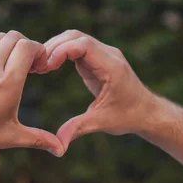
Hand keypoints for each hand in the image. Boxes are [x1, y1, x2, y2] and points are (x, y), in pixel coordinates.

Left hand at [0, 31, 63, 155]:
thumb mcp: (9, 137)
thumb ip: (37, 139)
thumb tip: (61, 149)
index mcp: (7, 82)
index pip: (28, 47)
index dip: (39, 51)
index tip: (41, 67)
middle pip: (14, 37)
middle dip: (26, 46)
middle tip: (29, 65)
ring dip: (9, 47)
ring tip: (11, 67)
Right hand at [43, 30, 156, 151]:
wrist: (146, 112)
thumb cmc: (128, 117)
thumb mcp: (102, 123)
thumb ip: (78, 129)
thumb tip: (58, 145)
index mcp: (112, 66)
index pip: (84, 45)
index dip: (62, 50)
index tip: (46, 66)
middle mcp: (108, 55)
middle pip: (76, 36)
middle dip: (54, 47)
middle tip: (37, 66)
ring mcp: (103, 54)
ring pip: (74, 38)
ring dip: (55, 48)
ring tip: (39, 66)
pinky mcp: (97, 59)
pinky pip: (76, 47)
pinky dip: (61, 52)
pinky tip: (48, 66)